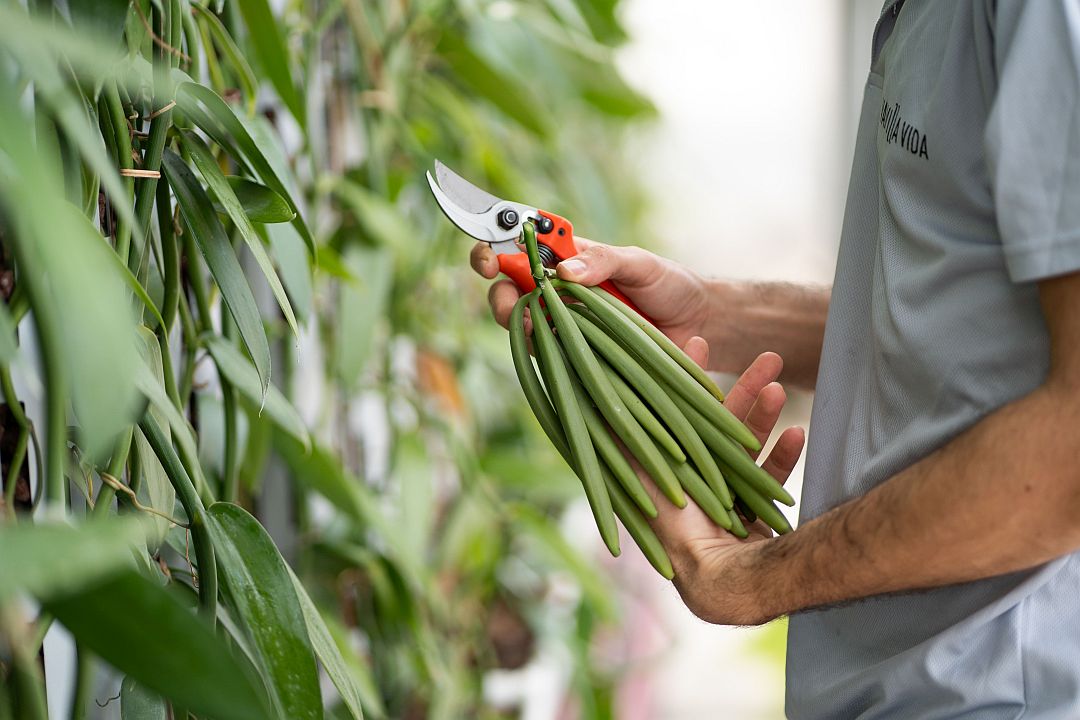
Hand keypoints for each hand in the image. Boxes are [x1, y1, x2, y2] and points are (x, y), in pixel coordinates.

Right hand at [470, 238, 712, 347]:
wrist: (699, 323)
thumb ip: (602, 260)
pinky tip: (555, 352)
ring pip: (523, 329)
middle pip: (509, 294)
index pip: (519, 250)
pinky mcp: (578, 359)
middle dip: (500, 298)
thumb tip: (563, 271)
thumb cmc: (668, 284)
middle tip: (509, 303)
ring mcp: (566, 327)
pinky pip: (552, 360)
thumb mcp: (639, 262)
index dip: (495, 250)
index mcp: (566, 259)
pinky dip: (548, 356)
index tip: (490, 259)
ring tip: (530, 327)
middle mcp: (558, 294)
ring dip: (519, 328)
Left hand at [648, 347, 804, 625]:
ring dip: (765, 415)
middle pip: (717, 424)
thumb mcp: (641, 469)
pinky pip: (768, 478)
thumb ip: (626, 432)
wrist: (719, 578)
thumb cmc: (675, 525)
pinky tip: (798, 432)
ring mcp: (723, 498)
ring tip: (780, 386)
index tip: (699, 340)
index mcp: (663, 469)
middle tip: (767, 356)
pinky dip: (783, 456)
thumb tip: (598, 390)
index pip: (674, 411)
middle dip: (743, 389)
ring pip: (746, 446)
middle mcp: (690, 481)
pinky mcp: (752, 515)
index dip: (687, 376)